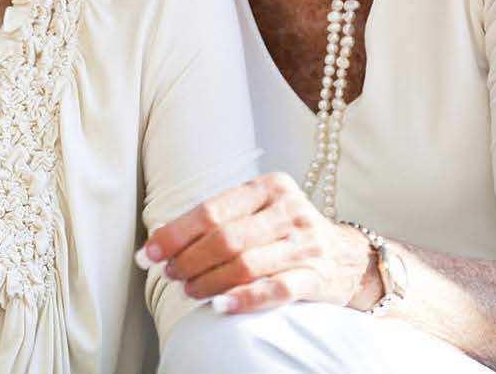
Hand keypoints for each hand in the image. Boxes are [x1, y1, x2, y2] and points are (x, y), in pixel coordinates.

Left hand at [137, 172, 378, 314]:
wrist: (347, 255)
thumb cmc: (285, 232)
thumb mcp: (255, 213)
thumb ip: (214, 220)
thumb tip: (158, 237)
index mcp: (268, 187)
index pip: (211, 211)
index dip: (175, 235)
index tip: (148, 254)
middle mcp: (289, 210)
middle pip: (225, 238)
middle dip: (189, 260)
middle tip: (171, 275)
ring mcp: (305, 243)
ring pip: (245, 264)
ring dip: (209, 282)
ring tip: (190, 291)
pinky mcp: (316, 276)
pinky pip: (274, 289)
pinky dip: (243, 299)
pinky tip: (220, 307)